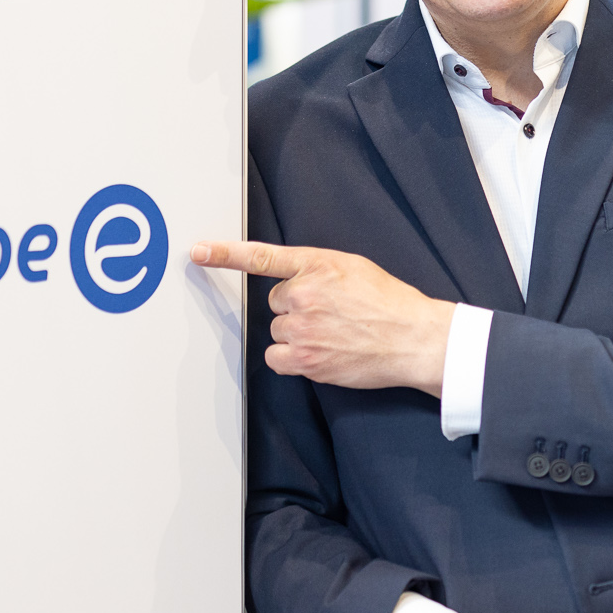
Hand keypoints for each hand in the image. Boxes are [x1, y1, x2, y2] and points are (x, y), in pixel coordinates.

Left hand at [190, 240, 455, 395]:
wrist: (413, 338)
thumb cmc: (389, 303)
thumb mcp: (354, 268)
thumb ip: (317, 270)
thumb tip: (295, 281)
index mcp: (317, 265)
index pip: (262, 257)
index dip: (225, 254)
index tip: (198, 252)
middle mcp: (305, 294)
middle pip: (275, 303)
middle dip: (295, 309)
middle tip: (330, 314)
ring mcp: (303, 329)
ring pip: (277, 331)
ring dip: (296, 335)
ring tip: (332, 334)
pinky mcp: (305, 359)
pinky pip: (278, 358)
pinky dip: (292, 359)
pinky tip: (321, 353)